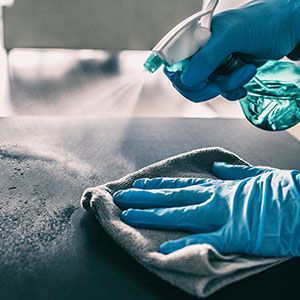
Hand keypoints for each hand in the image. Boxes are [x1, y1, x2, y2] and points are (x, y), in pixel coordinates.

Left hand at [113, 163, 299, 256]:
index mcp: (219, 187)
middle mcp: (214, 197)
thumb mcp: (253, 176)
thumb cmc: (281, 190)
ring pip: (180, 213)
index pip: (180, 185)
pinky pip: (204, 240)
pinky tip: (163, 249)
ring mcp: (222, 214)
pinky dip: (183, 244)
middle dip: (145, 197)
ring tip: (130, 215)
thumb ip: (232, 173)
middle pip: (172, 196)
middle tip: (122, 196)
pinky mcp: (235, 233)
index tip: (139, 184)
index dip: (158, 185)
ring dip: (153, 215)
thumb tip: (217, 168)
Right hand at [165, 0, 299, 100]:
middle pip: (187, 81)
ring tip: (245, 72)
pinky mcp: (226, 72)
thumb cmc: (263, 21)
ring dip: (226, 86)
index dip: (180, 78)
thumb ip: (207, 58)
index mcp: (195, 38)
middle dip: (204, 87)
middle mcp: (201, 52)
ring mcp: (213, 63)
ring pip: (206, 88)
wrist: (287, 28)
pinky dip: (232, 91)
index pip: (173, 64)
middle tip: (218, 85)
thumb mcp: (233, 36)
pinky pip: (220, 90)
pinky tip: (244, 83)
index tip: (197, 83)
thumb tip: (186, 80)